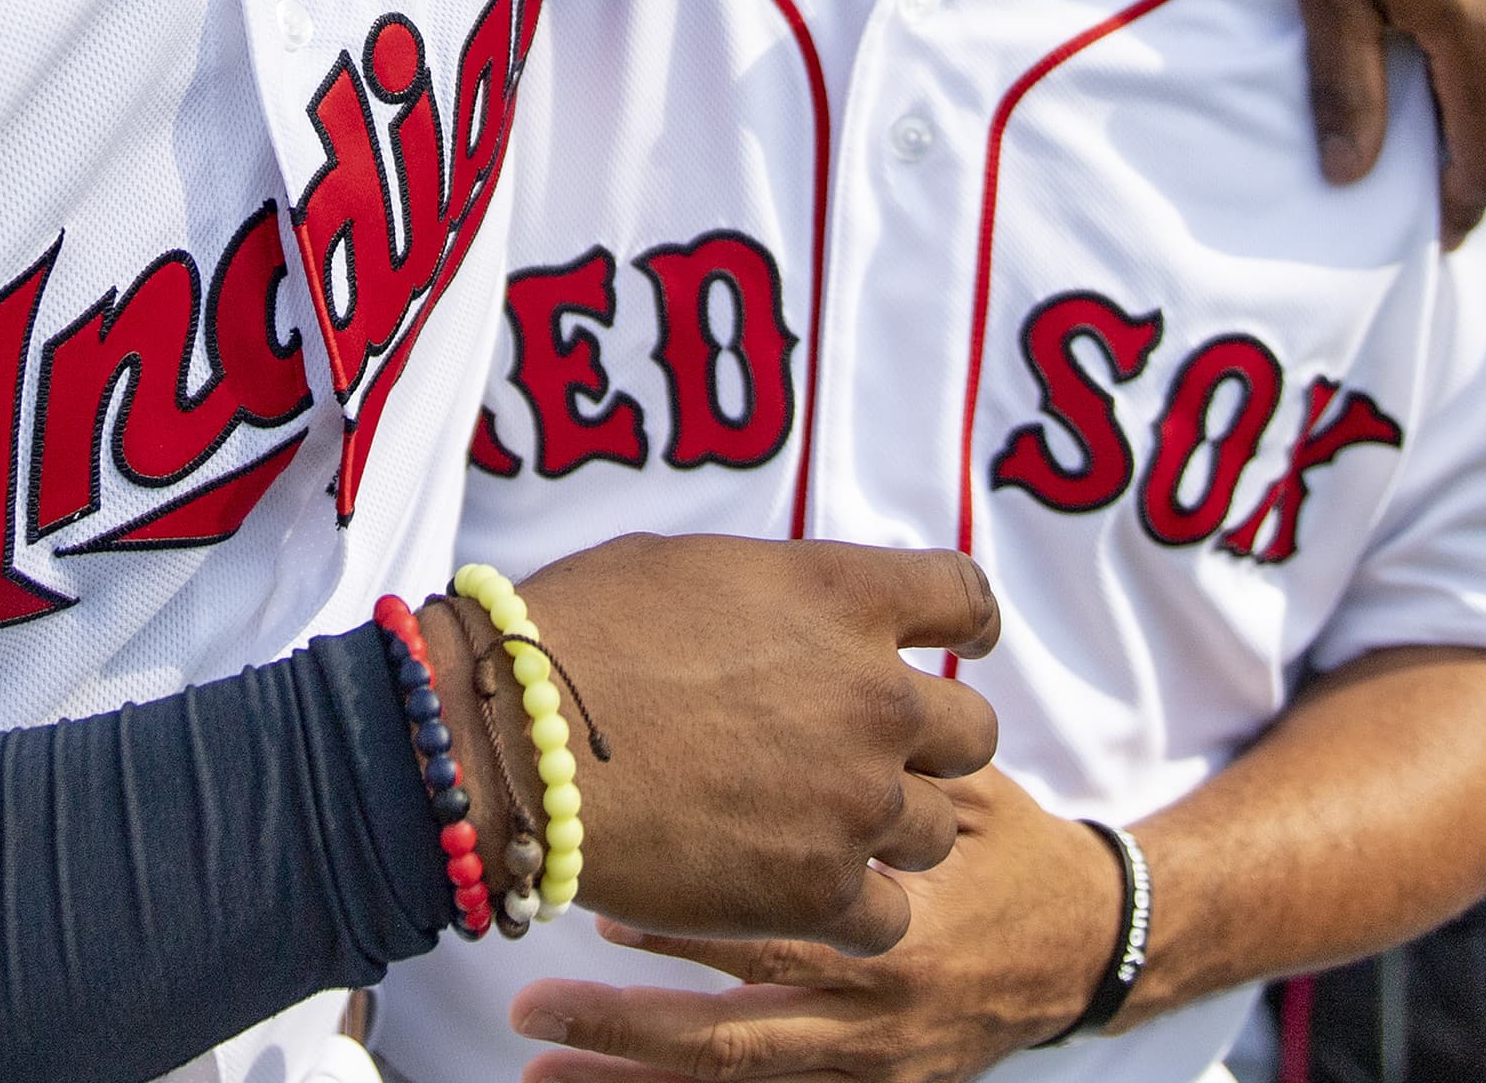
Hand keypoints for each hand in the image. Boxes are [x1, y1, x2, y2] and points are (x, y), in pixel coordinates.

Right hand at [482, 535, 1002, 957]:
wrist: (515, 740)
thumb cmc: (576, 634)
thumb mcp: (692, 567)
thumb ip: (775, 593)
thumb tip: (786, 615)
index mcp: (845, 595)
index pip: (966, 597)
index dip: (967, 624)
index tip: (955, 644)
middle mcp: (873, 694)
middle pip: (971, 730)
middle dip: (930, 745)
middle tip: (869, 758)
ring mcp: (854, 797)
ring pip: (936, 831)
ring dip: (889, 831)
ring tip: (819, 830)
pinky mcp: (818, 890)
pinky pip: (887, 918)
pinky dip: (855, 912)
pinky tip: (807, 896)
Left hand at [508, 766, 1119, 1082]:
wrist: (1091, 949)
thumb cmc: (1009, 845)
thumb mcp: (965, 785)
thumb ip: (884, 741)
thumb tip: (771, 655)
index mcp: (908, 914)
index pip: (782, 916)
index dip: (687, 910)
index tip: (595, 875)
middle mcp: (884, 1002)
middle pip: (742, 1018)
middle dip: (630, 1016)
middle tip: (528, 997)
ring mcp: (872, 1060)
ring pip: (737, 1075)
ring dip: (632, 1066)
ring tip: (538, 1048)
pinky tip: (579, 1078)